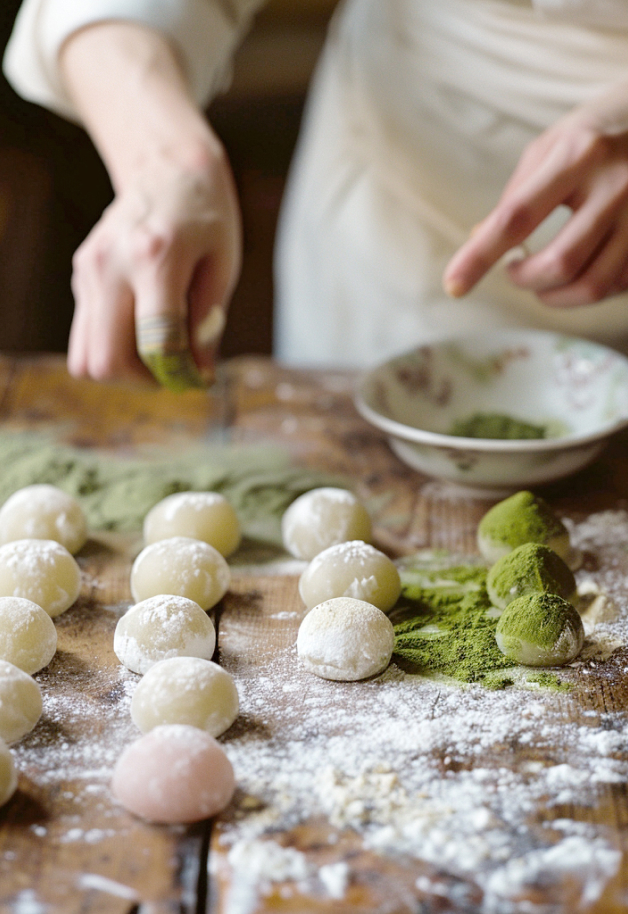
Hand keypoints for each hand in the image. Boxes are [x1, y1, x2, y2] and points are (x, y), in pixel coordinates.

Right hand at [67, 147, 240, 385]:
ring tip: (157, 355)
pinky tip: (143, 331)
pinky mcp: (81, 277)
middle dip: (143, 381)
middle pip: (106, 361)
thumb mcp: (223, 266)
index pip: (156, 343)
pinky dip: (114, 348)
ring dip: (123, 371)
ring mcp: (90, 272)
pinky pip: (86, 336)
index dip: (180, 373)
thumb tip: (196, 375)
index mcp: (156, 258)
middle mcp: (112, 266)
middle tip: (173, 369)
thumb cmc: (206, 216)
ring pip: (85, 358)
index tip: (199, 375)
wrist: (166, 167)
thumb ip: (208, 324)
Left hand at [443, 85, 627, 307]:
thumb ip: (515, 196)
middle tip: (514, 271)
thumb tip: (478, 240)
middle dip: (525, 281)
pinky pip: (617, 285)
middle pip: (559, 263)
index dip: (480, 256)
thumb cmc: (596, 134)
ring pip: (592, 285)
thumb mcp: (550, 147)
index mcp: (579, 155)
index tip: (454, 285)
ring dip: (555, 296)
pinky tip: (578, 273)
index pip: (516, 217)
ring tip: (541, 281)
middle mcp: (617, 185)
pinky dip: (587, 290)